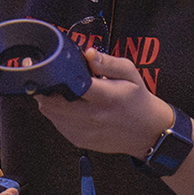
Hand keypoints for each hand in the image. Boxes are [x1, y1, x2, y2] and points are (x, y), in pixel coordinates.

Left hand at [34, 48, 171, 157]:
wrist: (146, 131)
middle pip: (51, 102)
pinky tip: (71, 107)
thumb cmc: (137, 100)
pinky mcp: (78, 140)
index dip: (54, 76)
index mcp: (107, 97)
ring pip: (50, 114)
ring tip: (65, 93)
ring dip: (50, 101)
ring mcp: (84, 131)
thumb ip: (108, 62)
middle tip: (53, 80)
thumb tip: (89, 53)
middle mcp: (93, 116)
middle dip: (47, 88)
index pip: (70, 86)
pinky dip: (57, 113)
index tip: (47, 67)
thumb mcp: (130, 74)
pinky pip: (56, 124)